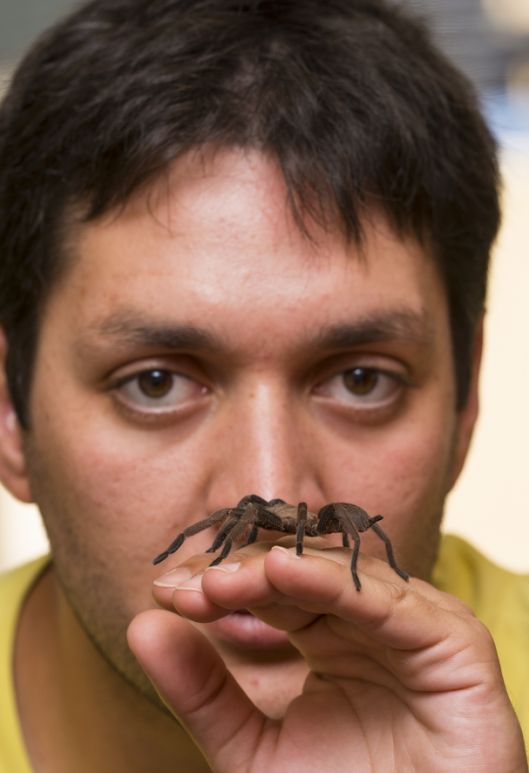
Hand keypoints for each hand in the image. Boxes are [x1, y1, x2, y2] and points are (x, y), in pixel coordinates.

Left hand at [128, 542, 526, 771]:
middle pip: (302, 571)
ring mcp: (413, 623)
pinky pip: (388, 602)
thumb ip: (203, 692)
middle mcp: (371, 618)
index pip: (271, 588)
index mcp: (331, 632)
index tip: (164, 591)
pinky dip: (334, 583)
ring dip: (276, 571)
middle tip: (187, 584)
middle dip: (241, 573)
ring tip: (220, 581)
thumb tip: (142, 625)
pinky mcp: (452, 639)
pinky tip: (282, 572)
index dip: (220, 583)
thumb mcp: (254, 750)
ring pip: (340, 575)